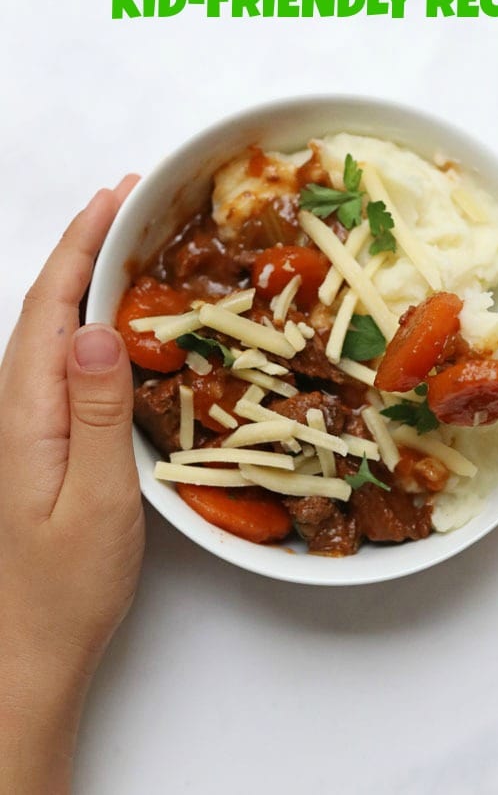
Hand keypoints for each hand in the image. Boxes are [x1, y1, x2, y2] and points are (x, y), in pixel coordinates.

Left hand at [0, 178, 143, 794]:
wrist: (28, 648)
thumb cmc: (63, 588)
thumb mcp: (94, 501)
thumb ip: (95, 414)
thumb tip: (97, 330)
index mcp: (26, 411)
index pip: (50, 306)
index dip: (81, 245)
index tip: (116, 198)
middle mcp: (18, 406)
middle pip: (47, 305)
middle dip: (84, 245)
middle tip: (130, 202)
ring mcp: (27, 422)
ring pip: (53, 327)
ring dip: (85, 275)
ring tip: (126, 241)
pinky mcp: (43, 438)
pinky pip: (64, 359)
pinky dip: (88, 318)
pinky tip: (115, 318)